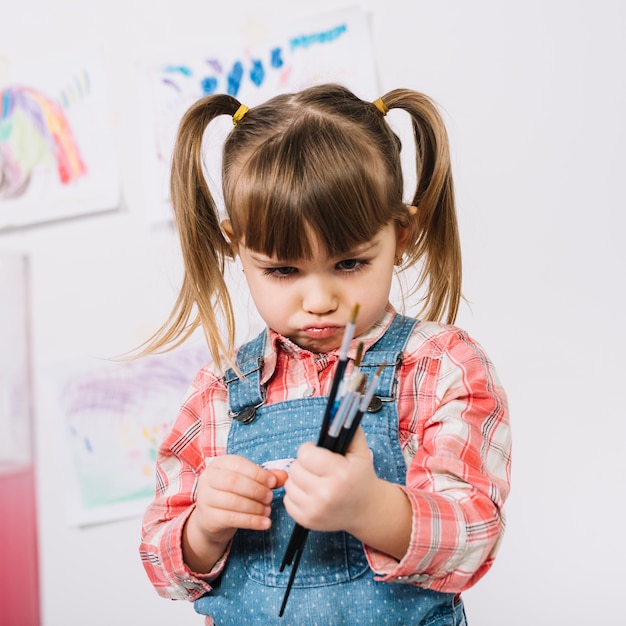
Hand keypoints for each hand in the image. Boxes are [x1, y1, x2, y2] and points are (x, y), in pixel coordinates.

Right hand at [182, 454, 286, 571]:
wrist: (212, 519)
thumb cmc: (233, 494)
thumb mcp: (248, 481)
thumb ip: (265, 477)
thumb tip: (283, 476)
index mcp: (219, 464)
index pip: (239, 464)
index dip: (258, 474)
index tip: (273, 482)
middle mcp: (208, 478)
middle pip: (233, 482)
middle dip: (256, 490)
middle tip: (270, 497)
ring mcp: (205, 498)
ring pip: (233, 501)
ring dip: (255, 507)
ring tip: (268, 510)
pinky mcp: (208, 517)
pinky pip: (232, 519)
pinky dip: (252, 521)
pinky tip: (265, 523)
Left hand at [283, 427, 378, 534]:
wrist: (366, 510)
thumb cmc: (360, 476)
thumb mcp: (359, 450)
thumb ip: (346, 427)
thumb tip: (336, 407)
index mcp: (340, 474)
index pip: (305, 454)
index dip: (310, 450)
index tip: (319, 453)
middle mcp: (326, 494)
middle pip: (295, 468)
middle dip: (304, 464)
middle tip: (318, 467)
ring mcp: (315, 511)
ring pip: (289, 483)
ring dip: (299, 478)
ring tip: (315, 479)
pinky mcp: (306, 521)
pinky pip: (287, 499)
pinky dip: (296, 494)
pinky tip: (311, 493)